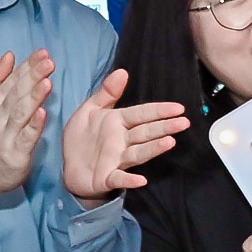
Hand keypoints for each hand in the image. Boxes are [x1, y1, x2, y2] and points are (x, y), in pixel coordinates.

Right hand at [0, 50, 52, 207]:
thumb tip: (9, 54)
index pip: (14, 79)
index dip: (28, 65)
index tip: (43, 52)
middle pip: (17, 92)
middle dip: (33, 75)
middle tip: (48, 61)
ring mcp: (7, 133)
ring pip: (21, 112)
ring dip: (34, 97)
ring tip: (47, 82)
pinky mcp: (16, 152)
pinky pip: (25, 138)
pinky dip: (34, 126)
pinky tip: (44, 114)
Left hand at [61, 67, 187, 206]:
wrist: (67, 166)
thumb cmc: (82, 137)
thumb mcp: (89, 110)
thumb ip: (106, 92)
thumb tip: (122, 71)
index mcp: (118, 122)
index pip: (142, 114)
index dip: (159, 111)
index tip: (179, 108)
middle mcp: (122, 141)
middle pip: (146, 132)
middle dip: (164, 127)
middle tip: (184, 123)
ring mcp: (117, 159)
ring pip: (138, 152)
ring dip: (153, 148)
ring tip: (170, 142)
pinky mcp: (107, 177)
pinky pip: (119, 178)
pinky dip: (129, 180)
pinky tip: (140, 180)